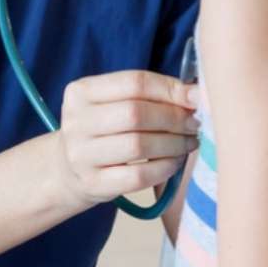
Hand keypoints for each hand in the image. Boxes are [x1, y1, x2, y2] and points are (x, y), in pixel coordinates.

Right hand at [52, 70, 200, 208]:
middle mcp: (76, 122)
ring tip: (188, 142)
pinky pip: (139, 176)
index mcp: (81, 91)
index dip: (170, 89)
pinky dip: (164, 168)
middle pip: (135, 114)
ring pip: (138, 146)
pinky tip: (174, 162)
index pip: (134, 82)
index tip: (195, 97)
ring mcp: (81, 155)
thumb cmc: (104, 129)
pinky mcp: (93, 183)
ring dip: (173, 144)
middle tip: (194, 124)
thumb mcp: (114, 102)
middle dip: (174, 118)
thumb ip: (150, 93)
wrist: (70, 169)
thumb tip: (197, 93)